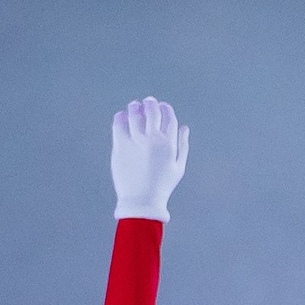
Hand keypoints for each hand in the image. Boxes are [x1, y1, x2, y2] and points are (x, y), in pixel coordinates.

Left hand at [111, 97, 188, 221]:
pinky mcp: (121, 145)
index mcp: (169, 143)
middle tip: (147, 102)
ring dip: (135, 106)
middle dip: (150, 103)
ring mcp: (136, 141)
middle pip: (152, 110)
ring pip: (134, 113)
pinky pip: (119, 123)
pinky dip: (121, 116)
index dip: (165, 108)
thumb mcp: (178, 167)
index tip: (161, 107)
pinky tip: (123, 117)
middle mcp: (153, 139)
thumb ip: (182, 145)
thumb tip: (184, 126)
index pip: (168, 116)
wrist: (142, 202)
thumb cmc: (162, 186)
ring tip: (134, 107)